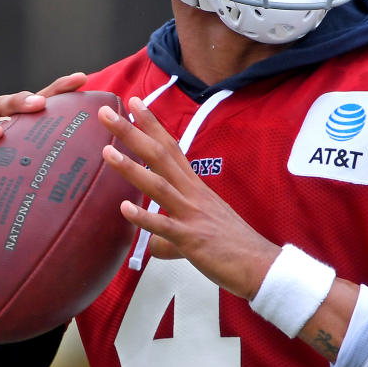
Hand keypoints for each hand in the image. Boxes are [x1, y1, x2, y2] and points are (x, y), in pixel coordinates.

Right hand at [0, 72, 87, 212]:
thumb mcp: (52, 187)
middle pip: (1, 108)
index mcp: (22, 135)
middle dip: (18, 102)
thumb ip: (78, 173)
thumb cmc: (27, 205)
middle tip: (37, 104)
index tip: (82, 79)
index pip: (39, 104)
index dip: (59, 89)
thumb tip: (123, 165)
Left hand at [98, 96, 279, 300]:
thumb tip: (153, 245)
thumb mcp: (199, 229)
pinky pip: (164, 227)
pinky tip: (124, 208)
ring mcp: (191, 214)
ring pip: (158, 186)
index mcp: (194, 186)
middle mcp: (191, 193)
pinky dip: (144, 217)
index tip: (134, 102)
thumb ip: (171, 234)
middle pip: (159, 155)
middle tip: (106, 112)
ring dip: (131, 168)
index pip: (170, 147)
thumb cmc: (232, 246)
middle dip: (131, 133)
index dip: (151, 124)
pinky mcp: (191, 239)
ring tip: (106, 152)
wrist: (261, 265)